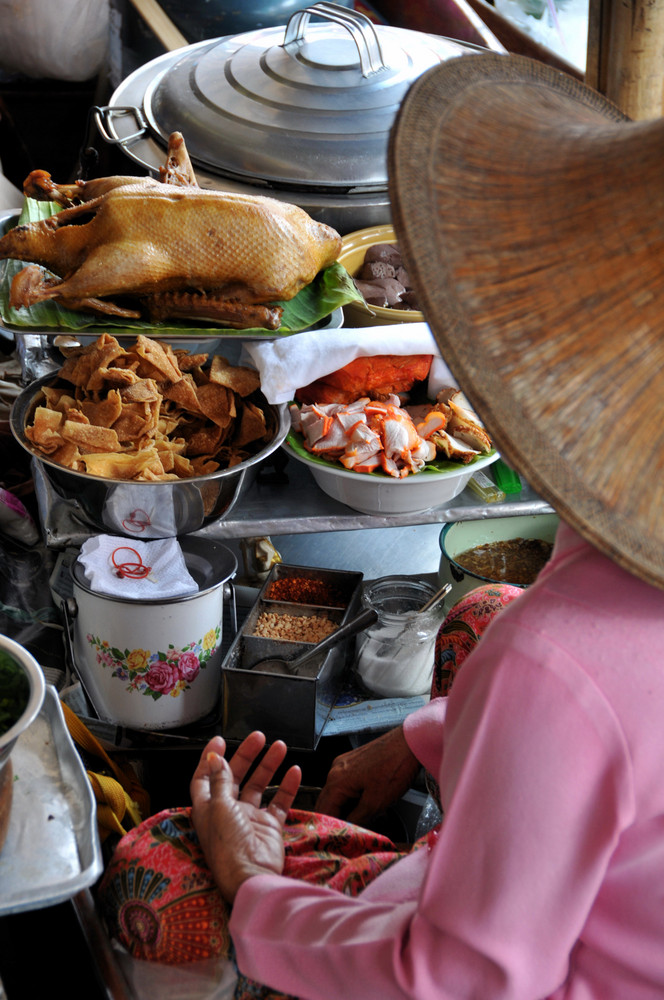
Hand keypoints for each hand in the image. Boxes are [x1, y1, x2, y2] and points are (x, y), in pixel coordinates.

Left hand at [190, 731, 300, 901]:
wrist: (251, 876)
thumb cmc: (228, 845)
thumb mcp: (219, 806)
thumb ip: (220, 780)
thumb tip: (215, 758)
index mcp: (208, 808)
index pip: (205, 777)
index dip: (210, 759)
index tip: (220, 741)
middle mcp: (227, 811)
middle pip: (236, 777)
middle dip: (246, 755)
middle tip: (258, 738)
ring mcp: (249, 819)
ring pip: (259, 785)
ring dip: (268, 766)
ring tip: (280, 747)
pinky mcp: (269, 827)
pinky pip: (279, 802)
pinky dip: (287, 787)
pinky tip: (294, 771)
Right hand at [315, 726, 420, 825]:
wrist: (410, 743)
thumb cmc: (395, 768)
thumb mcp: (376, 802)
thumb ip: (357, 819)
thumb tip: (347, 830)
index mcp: (337, 780)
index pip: (323, 811)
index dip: (329, 829)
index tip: (337, 842)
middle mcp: (336, 770)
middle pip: (328, 802)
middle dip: (338, 819)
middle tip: (349, 835)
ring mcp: (345, 764)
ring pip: (339, 794)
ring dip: (348, 809)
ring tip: (364, 821)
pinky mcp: (355, 762)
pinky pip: (348, 784)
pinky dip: (354, 798)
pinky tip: (369, 806)